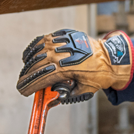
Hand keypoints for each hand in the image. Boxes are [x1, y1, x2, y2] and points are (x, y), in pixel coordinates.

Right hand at [17, 29, 133, 96]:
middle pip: (35, 66)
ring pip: (36, 52)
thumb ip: (67, 95)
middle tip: (22, 84)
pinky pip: (42, 41)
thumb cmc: (99, 75)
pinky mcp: (62, 35)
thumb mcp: (84, 90)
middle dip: (27, 76)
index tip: (22, 91)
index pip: (40, 79)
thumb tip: (53, 98)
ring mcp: (60, 42)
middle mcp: (59, 53)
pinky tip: (29, 55)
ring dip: (28, 63)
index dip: (29, 86)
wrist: (111, 57)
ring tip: (25, 71)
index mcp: (64, 68)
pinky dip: (34, 48)